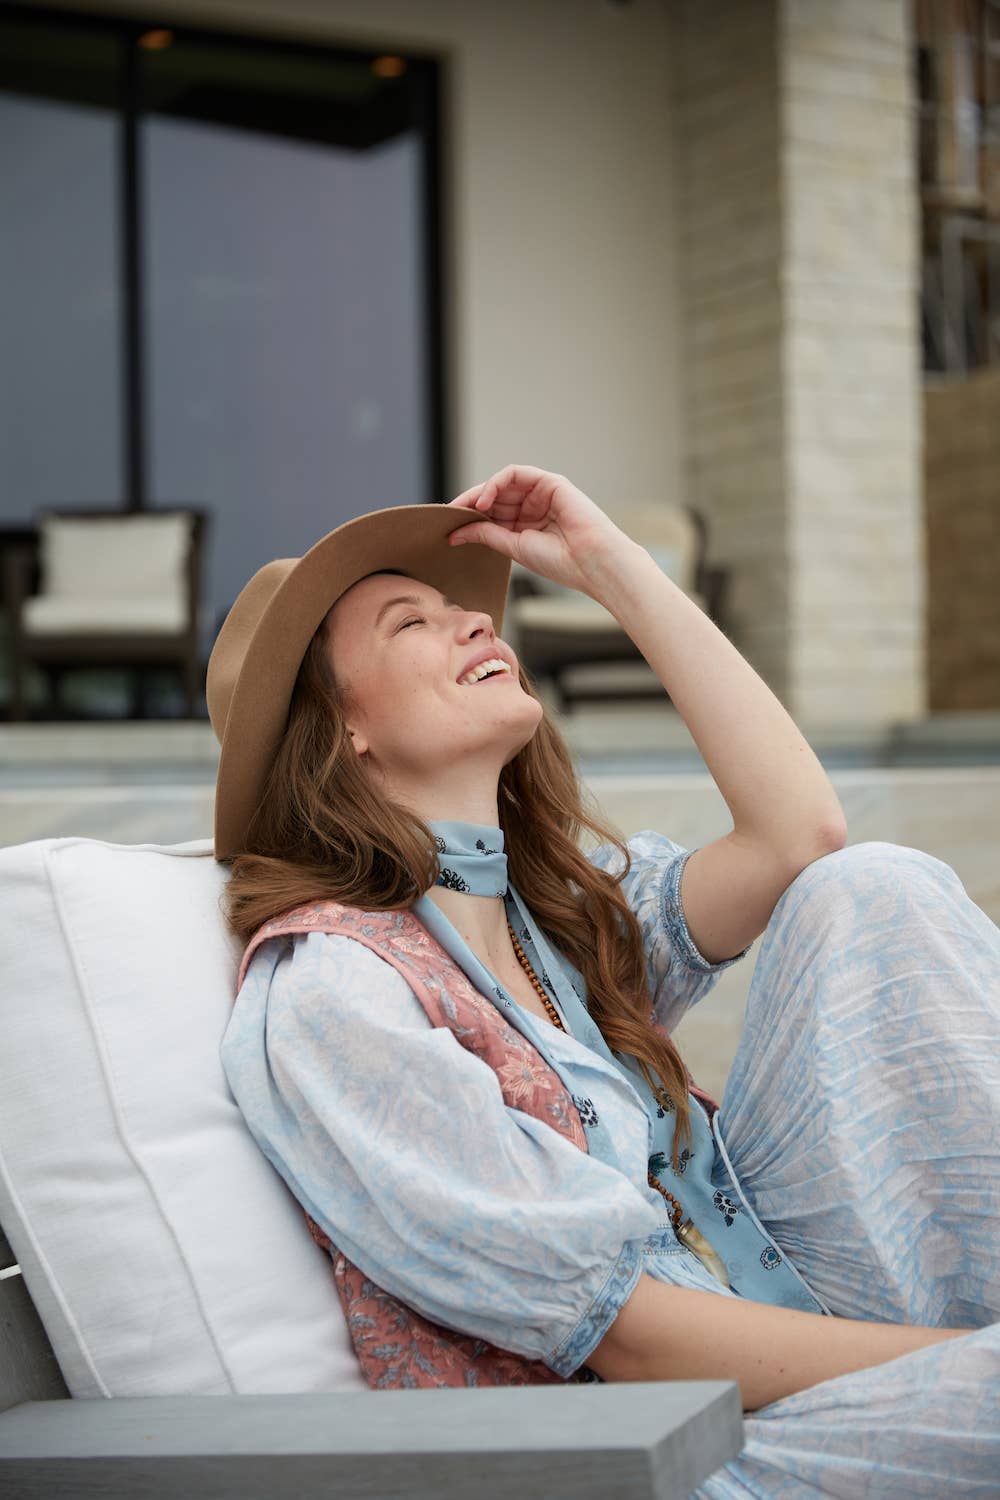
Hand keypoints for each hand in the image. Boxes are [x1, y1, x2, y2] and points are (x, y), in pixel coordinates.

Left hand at [447, 464, 629, 595]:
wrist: (592, 562)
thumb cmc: (561, 562)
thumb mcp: (513, 547)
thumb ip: (486, 534)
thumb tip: (456, 533)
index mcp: (526, 526)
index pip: (492, 514)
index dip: (469, 517)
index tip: (446, 526)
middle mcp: (533, 507)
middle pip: (494, 497)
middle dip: (469, 504)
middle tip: (448, 514)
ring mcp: (542, 493)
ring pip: (502, 484)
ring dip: (480, 493)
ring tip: (463, 507)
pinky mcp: (550, 482)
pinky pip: (516, 474)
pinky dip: (496, 483)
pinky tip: (483, 500)